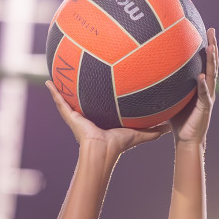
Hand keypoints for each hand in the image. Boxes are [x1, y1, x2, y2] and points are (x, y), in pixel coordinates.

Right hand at [45, 81, 169, 156]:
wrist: (102, 151)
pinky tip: (48, 81)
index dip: (102, 91)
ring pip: (68, 96)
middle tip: (80, 66)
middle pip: (83, 95)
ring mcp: (77, 113)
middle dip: (81, 84)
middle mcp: (88, 113)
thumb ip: (153, 130)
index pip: (101, 100)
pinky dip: (53, 92)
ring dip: (63, 85)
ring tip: (59, 69)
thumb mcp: (137, 133)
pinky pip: (60, 101)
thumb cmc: (118, 145)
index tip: (104, 76)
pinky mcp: (69, 115)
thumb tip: (169, 126)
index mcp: (101, 116)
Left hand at [172, 28, 218, 145]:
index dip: (206, 46)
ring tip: (211, 47)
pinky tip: (200, 76)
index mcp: (200, 84)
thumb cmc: (178, 119)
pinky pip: (204, 94)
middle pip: (212, 63)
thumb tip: (148, 71)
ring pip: (211, 75)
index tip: (205, 30)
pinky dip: (202, 85)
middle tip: (211, 30)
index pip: (204, 61)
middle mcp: (207, 88)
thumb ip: (166, 85)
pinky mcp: (205, 107)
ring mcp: (208, 97)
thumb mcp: (171, 98)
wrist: (187, 139)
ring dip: (212, 61)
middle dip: (213, 46)